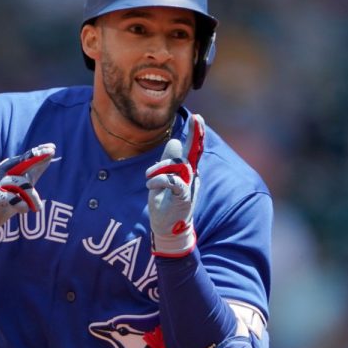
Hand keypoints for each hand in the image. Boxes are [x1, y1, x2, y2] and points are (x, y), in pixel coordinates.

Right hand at [0, 143, 55, 238]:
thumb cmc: (7, 195)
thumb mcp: (22, 182)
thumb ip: (35, 170)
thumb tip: (51, 154)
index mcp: (10, 166)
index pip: (27, 157)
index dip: (40, 152)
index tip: (53, 148)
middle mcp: (3, 172)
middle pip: (24, 163)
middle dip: (37, 158)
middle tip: (51, 152)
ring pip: (24, 185)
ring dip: (34, 198)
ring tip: (38, 208)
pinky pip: (15, 200)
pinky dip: (23, 206)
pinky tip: (24, 209)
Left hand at [145, 114, 204, 257]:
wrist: (167, 229)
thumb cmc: (165, 203)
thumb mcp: (163, 179)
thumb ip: (168, 162)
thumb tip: (175, 141)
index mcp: (187, 171)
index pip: (193, 149)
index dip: (196, 133)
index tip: (197, 118)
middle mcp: (191, 176)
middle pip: (192, 152)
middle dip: (196, 135)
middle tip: (198, 119)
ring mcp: (189, 186)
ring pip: (177, 164)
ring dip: (159, 168)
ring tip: (149, 179)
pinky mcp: (184, 197)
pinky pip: (174, 180)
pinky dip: (161, 180)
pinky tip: (152, 184)